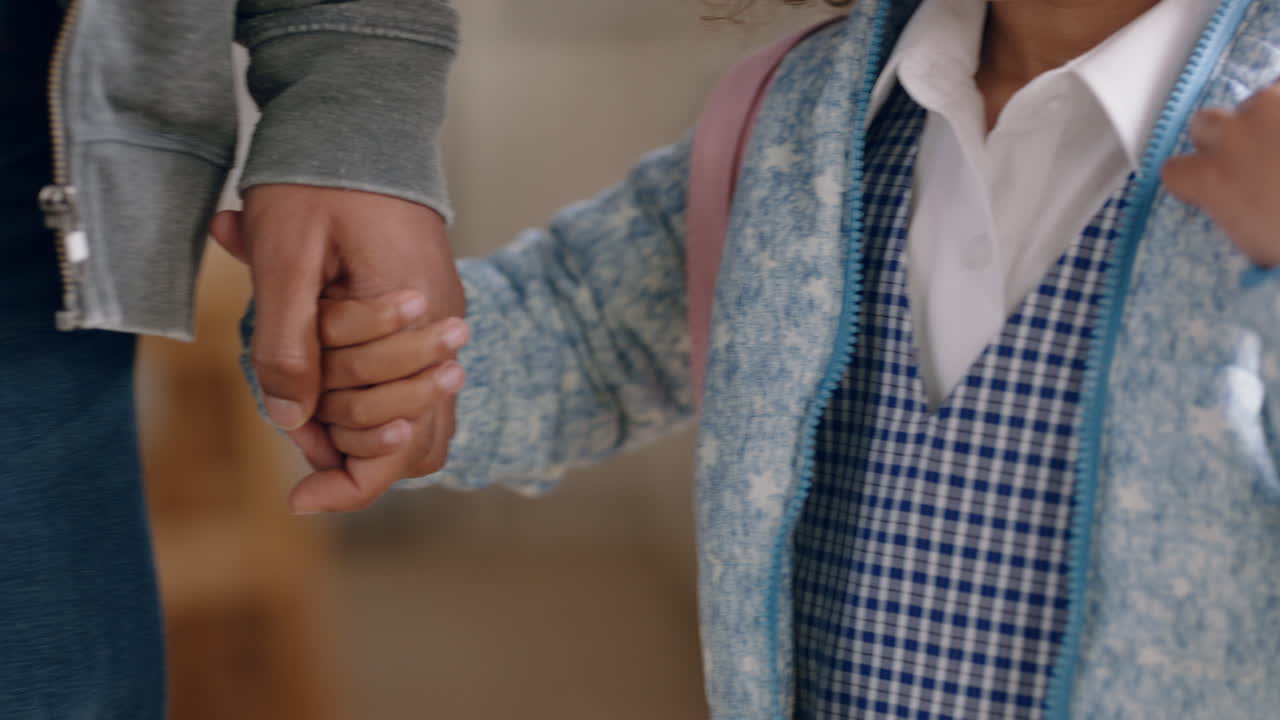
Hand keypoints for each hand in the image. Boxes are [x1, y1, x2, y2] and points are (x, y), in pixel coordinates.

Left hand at [210, 183, 465, 512]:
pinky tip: (335, 391)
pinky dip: (380, 405)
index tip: (297, 500)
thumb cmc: (320, 180)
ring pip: (424, 422)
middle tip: (295, 441)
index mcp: (413, 321)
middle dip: (352, 456)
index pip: (398, 440)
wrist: (363, 120)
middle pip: (416, 445)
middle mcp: (442, 333)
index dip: (349, 483)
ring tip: (311, 417)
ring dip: (366, 433)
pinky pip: (421, 387)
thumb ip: (287, 341)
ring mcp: (444, 326)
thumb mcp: (285, 256)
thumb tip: (290, 417)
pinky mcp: (434, 316)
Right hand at [1163, 82, 1279, 267]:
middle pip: (1205, 123)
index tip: (1210, 186)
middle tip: (1257, 160)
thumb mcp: (1261, 247)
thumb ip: (1237, 218)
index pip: (1174, 171)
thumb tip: (1241, 211)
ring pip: (1260, 101)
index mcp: (1213, 180)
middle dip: (1225, 138)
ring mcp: (1275, 105)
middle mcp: (1235, 135)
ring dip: (1274, 121)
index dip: (1192, 178)